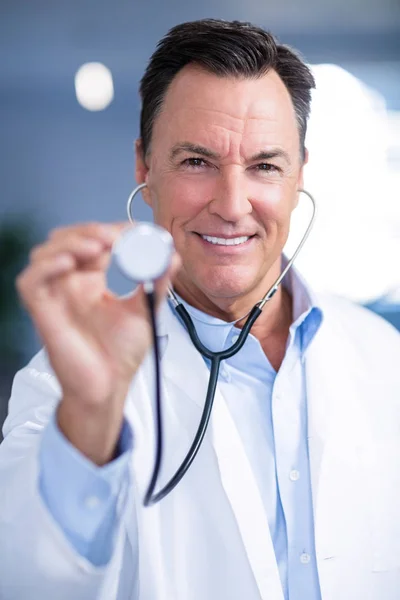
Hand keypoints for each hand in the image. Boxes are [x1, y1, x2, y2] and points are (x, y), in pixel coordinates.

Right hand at [16, 222, 179, 462]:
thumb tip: (174, 256)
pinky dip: (46, 266)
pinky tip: (71, 263)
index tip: (135, 231)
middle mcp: (69, 284)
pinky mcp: (42, 311)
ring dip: (70, 242)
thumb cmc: (121, 354)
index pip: (93, 242)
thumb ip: (158, 283)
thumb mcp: (145, 311)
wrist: (110, 387)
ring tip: (99, 245)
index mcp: (91, 281)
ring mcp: (54, 296)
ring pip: (45, 253)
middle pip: (67, 239)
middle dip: (90, 230)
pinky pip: (30, 281)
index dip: (110, 230)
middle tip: (116, 236)